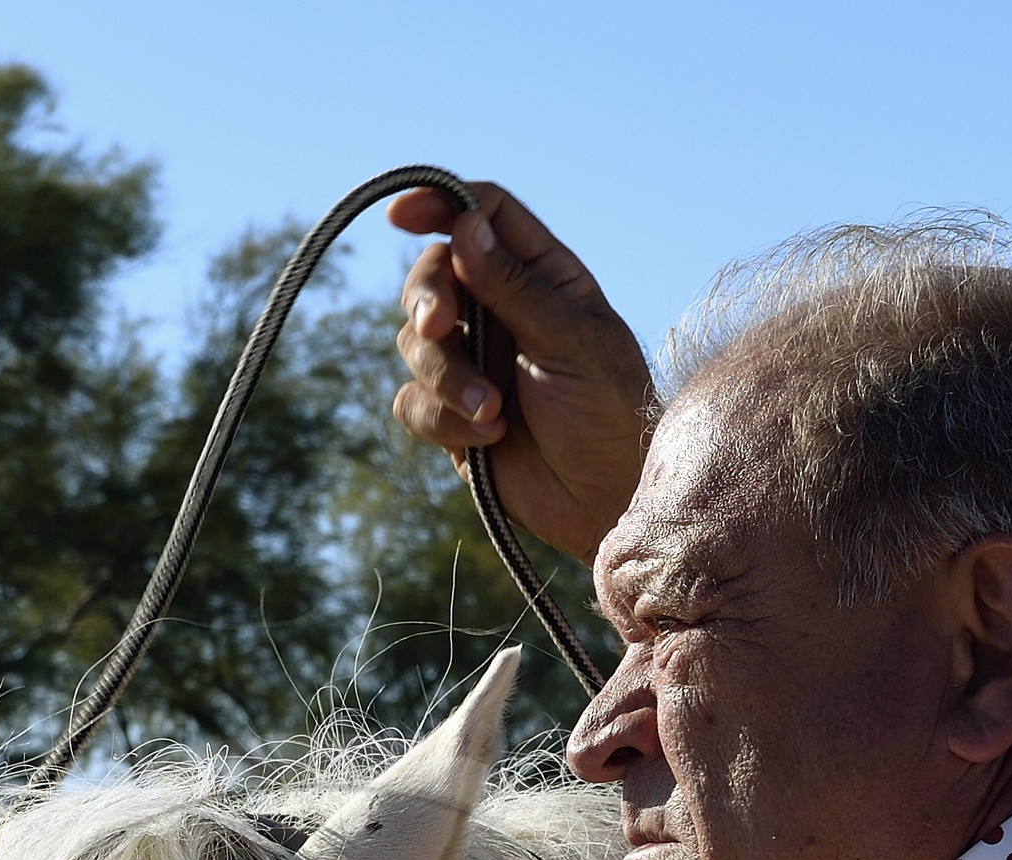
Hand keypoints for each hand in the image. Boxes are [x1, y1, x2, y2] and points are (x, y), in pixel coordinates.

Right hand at [389, 184, 652, 563]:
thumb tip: (465, 227)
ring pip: (413, 343)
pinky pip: (411, 403)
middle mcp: (499, 311)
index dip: (439, 203)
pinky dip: (441, 420)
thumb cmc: (609, 414)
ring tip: (492, 413)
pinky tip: (488, 440)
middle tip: (439, 327)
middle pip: (432, 275)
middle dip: (428, 300)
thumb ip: (515, 287)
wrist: (604, 503)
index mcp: (540, 275)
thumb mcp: (572, 341)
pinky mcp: (449, 417)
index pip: (482, 216)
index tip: (401, 215)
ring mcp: (472, 363)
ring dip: (446, 377)